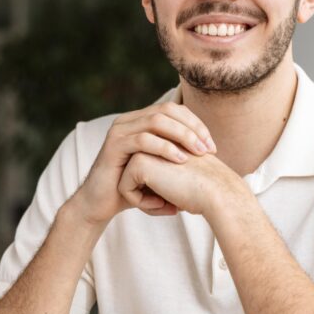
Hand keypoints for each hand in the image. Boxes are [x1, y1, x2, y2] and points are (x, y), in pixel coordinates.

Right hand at [69, 103, 215, 225]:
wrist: (101, 203)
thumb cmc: (134, 188)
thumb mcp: (160, 169)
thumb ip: (178, 156)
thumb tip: (210, 151)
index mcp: (141, 121)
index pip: (174, 110)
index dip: (196, 124)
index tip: (212, 146)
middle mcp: (129, 120)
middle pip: (167, 111)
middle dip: (192, 129)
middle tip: (208, 149)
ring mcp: (119, 130)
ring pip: (156, 121)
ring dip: (182, 136)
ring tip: (198, 154)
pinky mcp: (113, 145)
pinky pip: (143, 140)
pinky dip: (164, 148)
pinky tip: (180, 160)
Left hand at [118, 151, 245, 217]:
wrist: (217, 192)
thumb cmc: (202, 190)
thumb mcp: (178, 176)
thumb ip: (158, 174)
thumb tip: (135, 185)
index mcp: (162, 140)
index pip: (145, 173)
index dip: (157, 192)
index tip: (178, 198)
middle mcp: (152, 139)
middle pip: (134, 177)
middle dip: (149, 195)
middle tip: (174, 203)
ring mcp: (144, 148)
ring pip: (127, 182)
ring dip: (145, 200)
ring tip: (169, 203)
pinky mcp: (138, 161)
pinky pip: (125, 190)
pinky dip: (141, 203)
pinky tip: (163, 202)